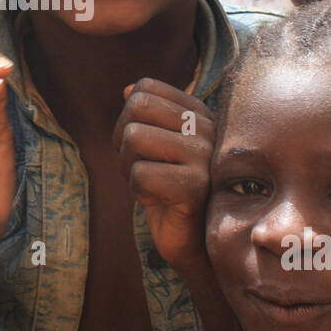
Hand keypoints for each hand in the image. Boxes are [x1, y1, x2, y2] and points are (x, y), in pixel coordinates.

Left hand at [114, 78, 215, 268]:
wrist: (195, 242)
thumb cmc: (171, 192)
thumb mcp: (155, 150)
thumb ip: (145, 118)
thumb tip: (127, 89)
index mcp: (198, 112)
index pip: (145, 88)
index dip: (128, 117)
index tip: (141, 147)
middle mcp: (207, 127)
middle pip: (137, 107)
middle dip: (123, 141)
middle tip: (139, 167)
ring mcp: (205, 155)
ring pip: (134, 137)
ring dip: (128, 167)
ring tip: (151, 184)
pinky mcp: (196, 186)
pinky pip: (140, 175)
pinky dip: (138, 192)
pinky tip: (159, 201)